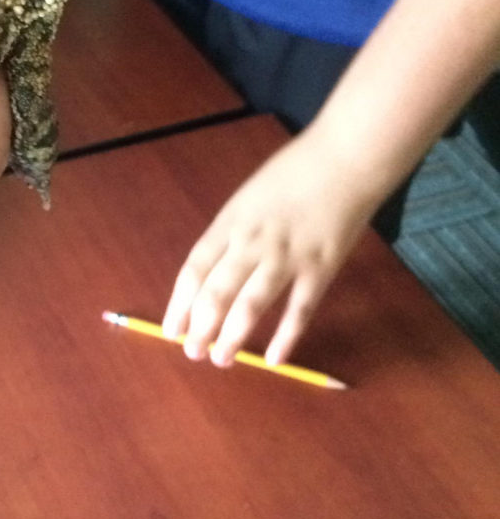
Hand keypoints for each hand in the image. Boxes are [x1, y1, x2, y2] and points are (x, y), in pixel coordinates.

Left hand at [161, 128, 380, 365]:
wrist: (346, 158)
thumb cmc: (294, 174)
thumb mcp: (248, 198)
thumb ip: (231, 234)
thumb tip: (211, 276)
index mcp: (230, 223)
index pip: (194, 270)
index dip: (180, 304)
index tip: (171, 331)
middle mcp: (251, 242)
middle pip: (216, 292)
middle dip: (200, 327)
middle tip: (192, 352)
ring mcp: (287, 256)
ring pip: (250, 305)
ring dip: (232, 337)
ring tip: (220, 360)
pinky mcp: (321, 267)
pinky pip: (299, 310)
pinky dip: (285, 337)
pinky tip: (273, 360)